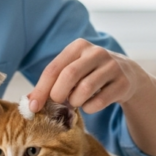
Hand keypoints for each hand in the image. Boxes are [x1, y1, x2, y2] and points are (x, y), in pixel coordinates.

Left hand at [28, 39, 150, 113]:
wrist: (126, 74)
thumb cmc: (89, 74)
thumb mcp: (71, 71)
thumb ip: (50, 84)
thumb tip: (29, 103)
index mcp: (78, 46)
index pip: (53, 69)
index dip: (41, 89)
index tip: (33, 107)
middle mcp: (96, 52)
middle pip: (69, 76)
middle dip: (58, 95)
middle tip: (58, 103)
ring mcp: (113, 66)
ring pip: (84, 89)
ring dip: (75, 102)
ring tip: (76, 101)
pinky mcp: (123, 82)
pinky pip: (99, 101)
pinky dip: (89, 108)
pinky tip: (90, 104)